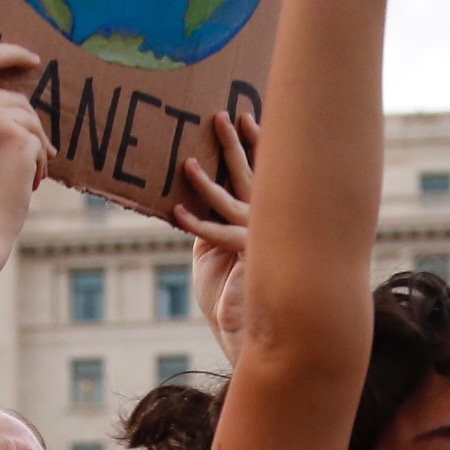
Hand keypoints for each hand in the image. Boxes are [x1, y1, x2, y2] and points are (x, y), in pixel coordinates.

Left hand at [178, 102, 257, 353]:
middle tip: (222, 116)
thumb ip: (223, 226)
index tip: (249, 115)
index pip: (264, 172)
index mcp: (272, 216)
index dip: (257, 143)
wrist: (262, 334)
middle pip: (251, 174)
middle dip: (236, 145)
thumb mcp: (226, 254)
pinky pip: (218, 235)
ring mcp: (261, 237)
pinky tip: (177, 211)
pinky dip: (197, 223)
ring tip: (189, 161)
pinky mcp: (250, 256)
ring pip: (232, 199)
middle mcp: (270, 222)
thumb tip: (209, 199)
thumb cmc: (237, 298)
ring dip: (209, 179)